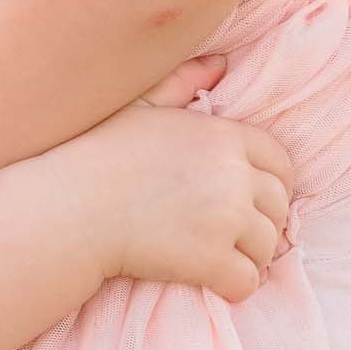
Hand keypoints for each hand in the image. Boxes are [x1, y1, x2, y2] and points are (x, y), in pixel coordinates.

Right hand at [48, 95, 293, 305]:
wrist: (70, 207)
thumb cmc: (98, 153)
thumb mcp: (141, 104)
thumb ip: (184, 81)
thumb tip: (221, 63)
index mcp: (221, 135)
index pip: (280, 160)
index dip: (274, 182)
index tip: (256, 199)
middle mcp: (233, 174)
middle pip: (279, 206)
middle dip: (263, 221)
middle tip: (238, 234)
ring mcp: (225, 218)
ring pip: (267, 246)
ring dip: (249, 255)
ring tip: (225, 258)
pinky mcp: (211, 260)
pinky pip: (248, 281)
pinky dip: (234, 285)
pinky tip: (213, 281)